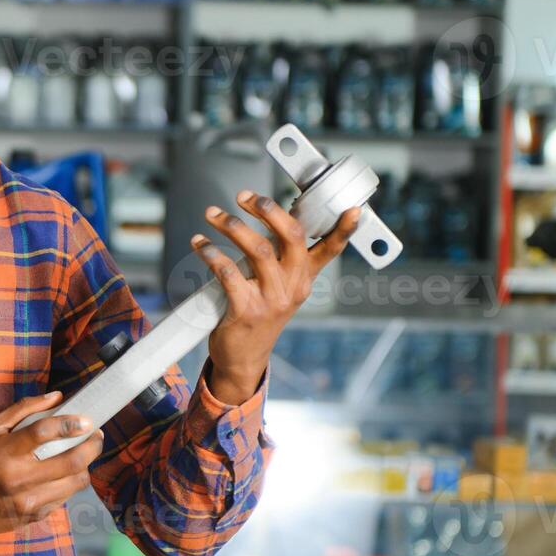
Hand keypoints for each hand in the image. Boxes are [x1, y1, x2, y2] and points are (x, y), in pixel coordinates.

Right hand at [0, 390, 104, 550]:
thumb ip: (23, 410)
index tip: (86, 420)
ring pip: (74, 483)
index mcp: (3, 452)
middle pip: (70, 462)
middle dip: (91, 446)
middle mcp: (16, 478)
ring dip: (85, 466)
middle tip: (96, 436)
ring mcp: (26, 501)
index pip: (43, 433)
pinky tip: (63, 474)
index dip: (69, 424)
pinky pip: (64, 498)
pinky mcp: (32, 516)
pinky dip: (69, 483)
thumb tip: (57, 397)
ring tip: (83, 455)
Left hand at [192, 192, 360, 403]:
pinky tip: (201, 244)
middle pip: (291, 238)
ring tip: (213, 214)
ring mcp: (271, 299)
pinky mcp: (246, 310)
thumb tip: (273, 217)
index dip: (343, 230)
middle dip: (268, 211)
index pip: (329, 250)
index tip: (353, 210)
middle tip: (245, 197)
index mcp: (304, 278)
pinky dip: (212, 254)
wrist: (243, 358)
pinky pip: (229, 273)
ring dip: (232, 226)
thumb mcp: (280, 288)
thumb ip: (282, 258)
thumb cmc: (259, 315)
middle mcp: (293, 287)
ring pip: (258, 250)